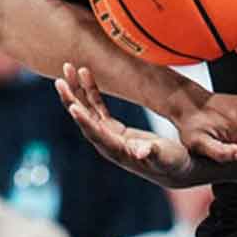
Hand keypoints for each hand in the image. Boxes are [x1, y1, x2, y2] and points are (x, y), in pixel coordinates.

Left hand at [56, 63, 197, 187]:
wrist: (176, 168)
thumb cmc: (173, 164)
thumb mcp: (166, 159)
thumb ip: (154, 154)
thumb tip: (142, 151)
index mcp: (116, 151)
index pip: (96, 134)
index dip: (84, 121)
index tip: (72, 106)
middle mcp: (107, 143)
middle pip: (83, 119)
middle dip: (71, 99)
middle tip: (59, 80)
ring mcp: (108, 135)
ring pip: (86, 109)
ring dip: (77, 89)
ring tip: (68, 68)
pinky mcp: (114, 128)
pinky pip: (98, 106)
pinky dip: (91, 90)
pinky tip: (84, 74)